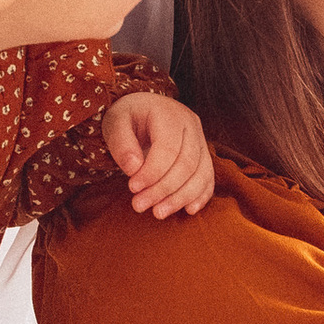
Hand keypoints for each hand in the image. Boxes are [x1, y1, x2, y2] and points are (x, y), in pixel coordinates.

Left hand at [104, 91, 214, 219]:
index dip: (152, 173)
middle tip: (139, 206)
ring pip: (201, 173)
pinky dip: (201, 196)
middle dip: (164, 190)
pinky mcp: (203, 155)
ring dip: (181, 198)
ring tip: (158, 213)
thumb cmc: (128, 117)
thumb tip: (134, 168)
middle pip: (186, 164)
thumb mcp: (115, 122)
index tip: (132, 188)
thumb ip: (121, 143)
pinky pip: (208, 177)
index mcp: (170, 114)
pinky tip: (188, 210)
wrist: (143, 110)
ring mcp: (201, 140)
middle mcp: (191, 125)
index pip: (168, 149)